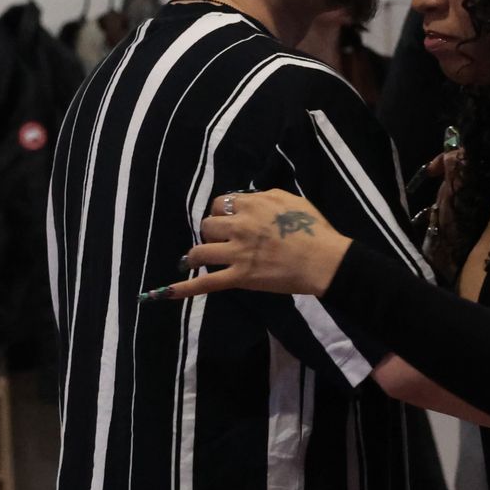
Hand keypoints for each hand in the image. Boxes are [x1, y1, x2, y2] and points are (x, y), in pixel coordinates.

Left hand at [147, 189, 351, 301]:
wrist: (324, 260)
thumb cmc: (314, 229)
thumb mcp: (291, 200)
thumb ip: (266, 196)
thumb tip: (248, 199)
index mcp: (252, 204)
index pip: (220, 204)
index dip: (221, 213)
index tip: (227, 221)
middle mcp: (240, 225)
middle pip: (207, 225)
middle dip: (211, 233)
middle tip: (220, 242)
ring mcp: (237, 253)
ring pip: (200, 251)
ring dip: (197, 255)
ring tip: (198, 259)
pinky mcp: (239, 277)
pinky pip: (206, 283)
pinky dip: (183, 289)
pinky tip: (164, 293)